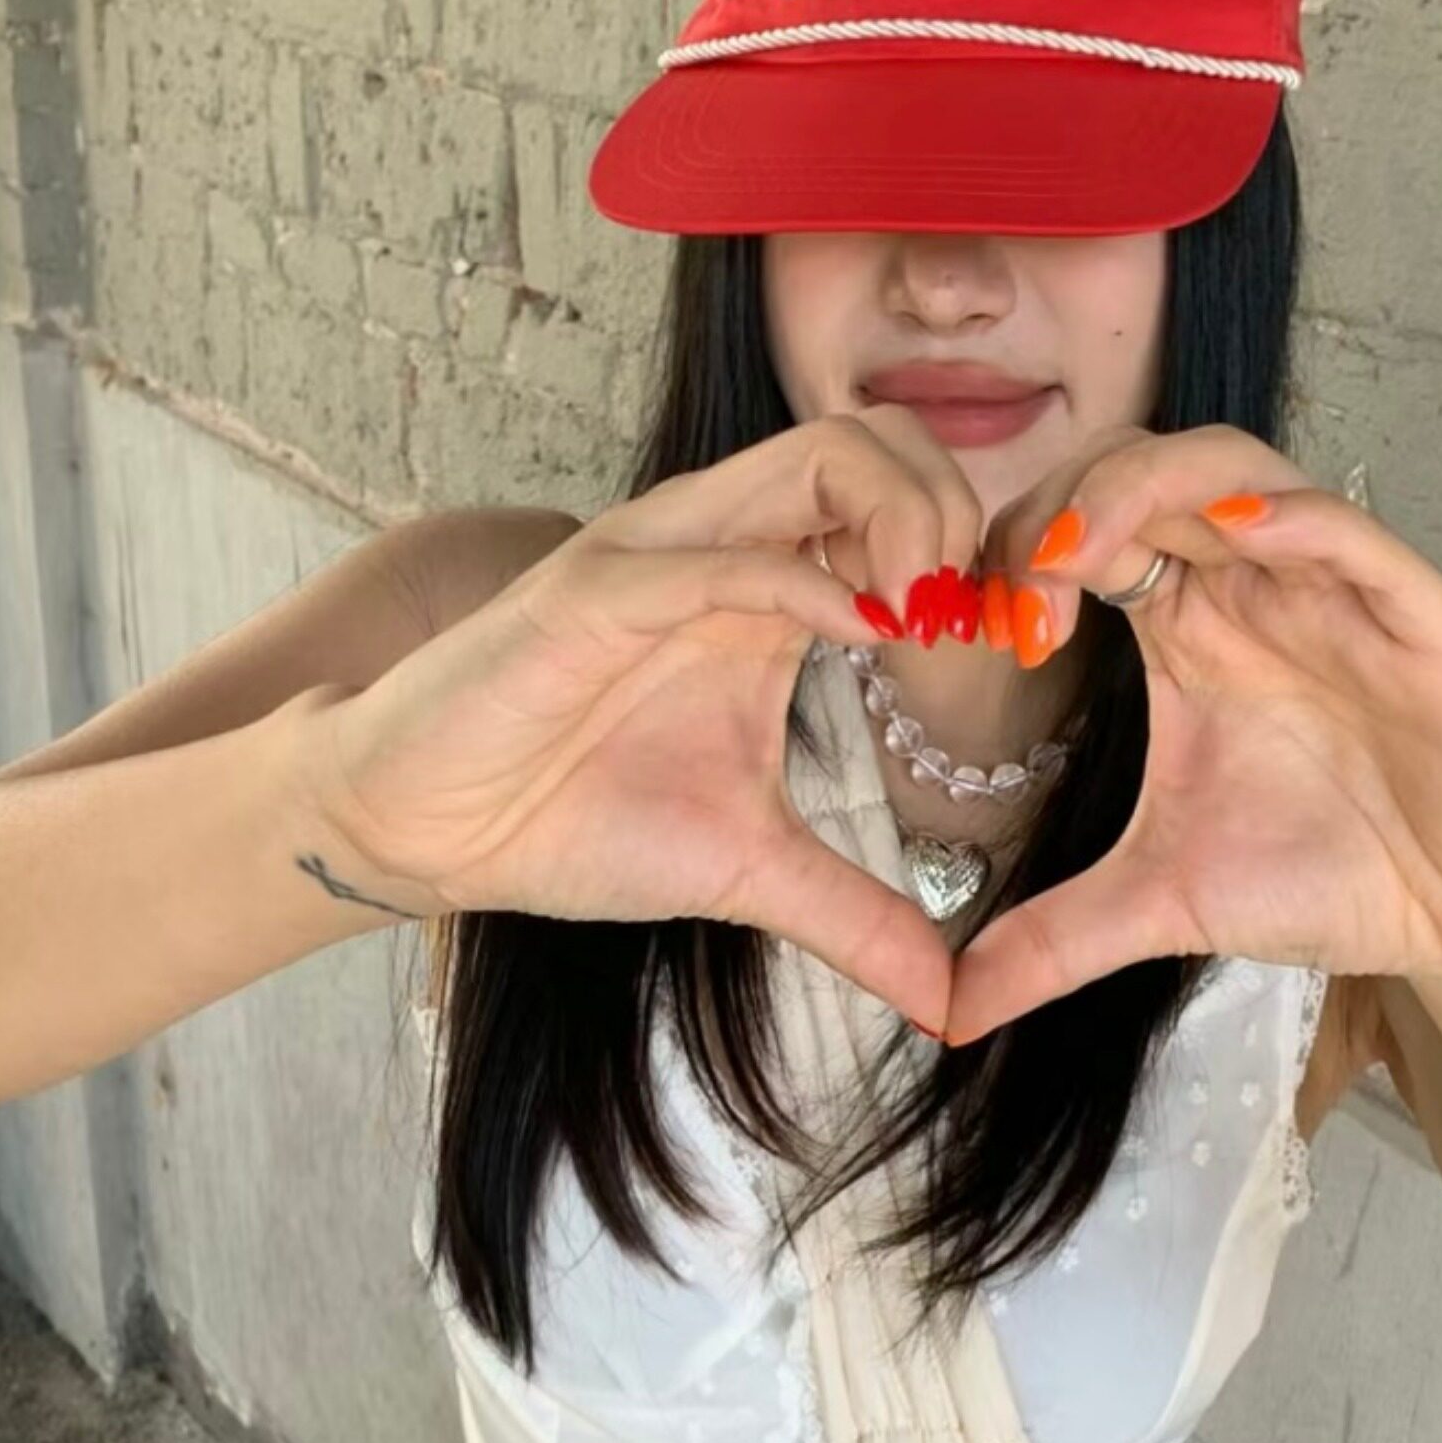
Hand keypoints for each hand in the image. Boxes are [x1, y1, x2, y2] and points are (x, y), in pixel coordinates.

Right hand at [307, 410, 989, 1028]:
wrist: (429, 828)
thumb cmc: (570, 817)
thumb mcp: (751, 874)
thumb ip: (857, 920)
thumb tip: (949, 1003)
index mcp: (770, 586)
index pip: (904, 499)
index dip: (981, 554)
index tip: (1012, 644)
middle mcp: (723, 545)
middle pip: (879, 439)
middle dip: (959, 510)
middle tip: (973, 619)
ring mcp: (659, 558)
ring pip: (813, 458)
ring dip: (901, 519)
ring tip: (926, 617)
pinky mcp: (591, 594)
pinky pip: (717, 556)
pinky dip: (804, 582)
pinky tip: (861, 637)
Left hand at [938, 423, 1441, 1048]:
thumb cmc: (1334, 877)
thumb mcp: (1163, 907)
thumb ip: (1053, 941)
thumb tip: (948, 1011)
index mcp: (1193, 626)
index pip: (1091, 531)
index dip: (1023, 555)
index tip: (986, 631)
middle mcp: (1260, 587)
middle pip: (1149, 474)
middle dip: (1068, 506)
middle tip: (1020, 588)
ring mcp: (1342, 592)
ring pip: (1242, 473)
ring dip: (1153, 487)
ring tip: (1084, 548)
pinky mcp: (1428, 622)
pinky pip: (1359, 537)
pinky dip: (1295, 519)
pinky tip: (1237, 529)